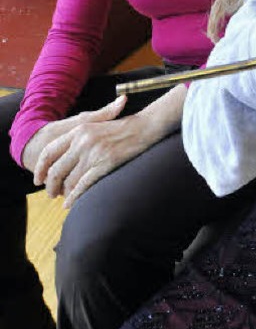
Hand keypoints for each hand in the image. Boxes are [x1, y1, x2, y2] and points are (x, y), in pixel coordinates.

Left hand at [30, 96, 149, 207]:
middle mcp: (82, 141)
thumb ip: (79, 138)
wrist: (145, 126)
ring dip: (64, 194)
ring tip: (64, 200)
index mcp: (78, 130)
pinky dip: (75, 198)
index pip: (49, 152)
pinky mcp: (105, 163)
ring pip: (69, 180)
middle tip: (51, 194)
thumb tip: (65, 156)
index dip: (40, 168)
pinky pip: (83, 185)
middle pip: (56, 170)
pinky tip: (71, 204)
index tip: (38, 180)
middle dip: (51, 186)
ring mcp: (93, 152)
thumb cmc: (122, 127)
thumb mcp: (97, 125)